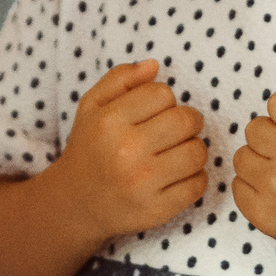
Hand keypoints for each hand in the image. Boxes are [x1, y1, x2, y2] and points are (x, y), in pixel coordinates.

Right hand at [51, 60, 210, 239]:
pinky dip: (194, 178)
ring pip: (198, 152)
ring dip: (192, 149)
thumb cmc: (90, 148)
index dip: (164, 101)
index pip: (163, 94)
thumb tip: (154, 65)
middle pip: (187, 121)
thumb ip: (121, 78)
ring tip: (175, 153)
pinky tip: (175, 176)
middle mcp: (126, 152)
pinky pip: (199, 184)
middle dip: (186, 122)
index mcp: (109, 122)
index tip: (154, 114)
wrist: (76, 203)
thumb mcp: (92, 106)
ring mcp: (143, 184)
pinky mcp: (157, 210)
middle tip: (173, 132)